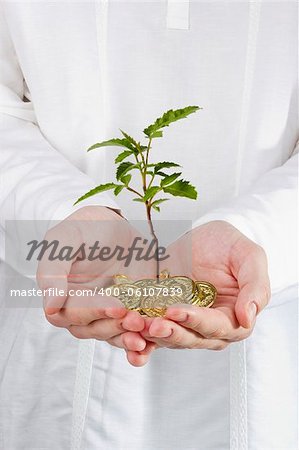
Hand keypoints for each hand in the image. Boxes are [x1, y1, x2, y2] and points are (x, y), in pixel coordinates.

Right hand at [37, 206, 154, 365]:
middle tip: (134, 318)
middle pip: (93, 329)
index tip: (115, 306)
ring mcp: (108, 313)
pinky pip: (134, 333)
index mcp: (63, 295)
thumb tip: (50, 306)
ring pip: (114, 335)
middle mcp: (84, 309)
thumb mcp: (64, 239)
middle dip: (115, 326)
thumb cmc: (85, 229)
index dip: (92, 312)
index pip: (71, 314)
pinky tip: (150, 345)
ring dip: (128, 339)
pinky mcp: (130, 312)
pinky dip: (142, 343)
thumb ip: (53, 270)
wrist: (116, 225)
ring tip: (144, 334)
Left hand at [140, 221, 270, 349]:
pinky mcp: (162, 316)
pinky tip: (127, 331)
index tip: (177, 311)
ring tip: (136, 327)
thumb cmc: (229, 244)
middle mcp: (208, 327)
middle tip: (153, 324)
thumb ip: (255, 287)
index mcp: (232, 318)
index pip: (217, 327)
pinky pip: (150, 331)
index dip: (197, 321)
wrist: (202, 236)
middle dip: (171, 333)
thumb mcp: (249, 257)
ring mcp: (183, 324)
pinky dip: (138, 335)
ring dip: (151, 336)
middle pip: (190, 338)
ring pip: (168, 338)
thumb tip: (248, 318)